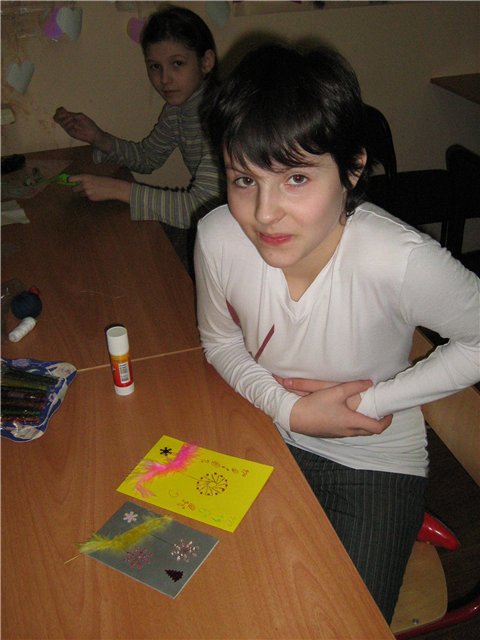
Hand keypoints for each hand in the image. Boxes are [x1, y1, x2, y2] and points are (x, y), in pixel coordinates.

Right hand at [53, 107, 110, 150]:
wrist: (93, 133)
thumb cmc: (88, 124)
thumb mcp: (80, 116)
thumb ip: (71, 114)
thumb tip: (62, 111)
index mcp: (70, 116)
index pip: (60, 112)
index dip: (59, 110)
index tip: (62, 110)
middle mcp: (68, 122)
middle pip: (57, 117)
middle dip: (60, 115)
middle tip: (66, 114)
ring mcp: (68, 128)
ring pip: (61, 121)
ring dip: (66, 120)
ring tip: (73, 120)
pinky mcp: (70, 133)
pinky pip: (65, 127)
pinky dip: (69, 125)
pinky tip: (74, 125)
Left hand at [69, 174, 131, 202]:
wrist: (113, 188)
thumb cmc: (105, 181)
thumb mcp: (94, 177)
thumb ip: (85, 180)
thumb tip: (76, 183)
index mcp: (85, 177)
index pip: (72, 179)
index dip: (69, 180)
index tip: (67, 181)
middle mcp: (85, 185)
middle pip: (75, 188)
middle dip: (76, 188)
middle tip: (79, 188)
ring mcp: (87, 192)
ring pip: (81, 193)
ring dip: (84, 192)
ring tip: (93, 190)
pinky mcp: (91, 198)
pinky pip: (87, 197)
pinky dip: (91, 196)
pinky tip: (97, 193)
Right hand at [275, 376, 391, 437]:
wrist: (294, 417)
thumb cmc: (315, 405)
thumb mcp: (336, 391)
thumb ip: (354, 386)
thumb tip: (369, 383)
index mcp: (352, 422)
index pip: (377, 427)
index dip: (386, 421)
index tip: (389, 412)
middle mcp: (347, 431)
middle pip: (369, 432)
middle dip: (377, 423)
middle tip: (379, 412)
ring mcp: (338, 434)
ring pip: (358, 432)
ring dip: (364, 424)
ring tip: (364, 411)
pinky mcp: (330, 433)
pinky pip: (347, 431)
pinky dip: (353, 424)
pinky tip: (347, 414)